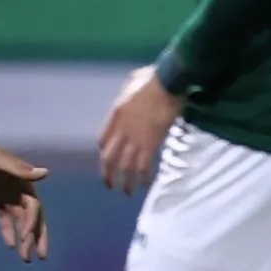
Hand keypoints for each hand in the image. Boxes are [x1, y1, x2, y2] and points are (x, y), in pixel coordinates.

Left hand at [0, 133, 49, 260]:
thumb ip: (19, 169)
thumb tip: (45, 173)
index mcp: (23, 180)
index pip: (33, 207)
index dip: (32, 223)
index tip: (25, 237)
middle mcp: (19, 188)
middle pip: (32, 216)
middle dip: (36, 236)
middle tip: (39, 257)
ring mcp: (7, 193)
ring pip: (20, 220)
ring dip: (25, 238)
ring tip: (26, 258)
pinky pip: (5, 217)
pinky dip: (8, 231)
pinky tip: (10, 245)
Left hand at [98, 64, 181, 193]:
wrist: (167, 82)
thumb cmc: (153, 78)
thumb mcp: (132, 82)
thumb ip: (128, 91)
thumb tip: (132, 89)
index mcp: (115, 115)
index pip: (103, 139)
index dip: (104, 152)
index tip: (108, 159)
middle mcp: (121, 130)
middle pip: (109, 157)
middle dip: (108, 174)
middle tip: (110, 185)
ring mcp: (135, 138)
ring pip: (125, 166)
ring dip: (126, 182)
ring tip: (127, 192)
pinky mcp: (151, 143)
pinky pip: (144, 166)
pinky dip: (144, 178)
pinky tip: (146, 185)